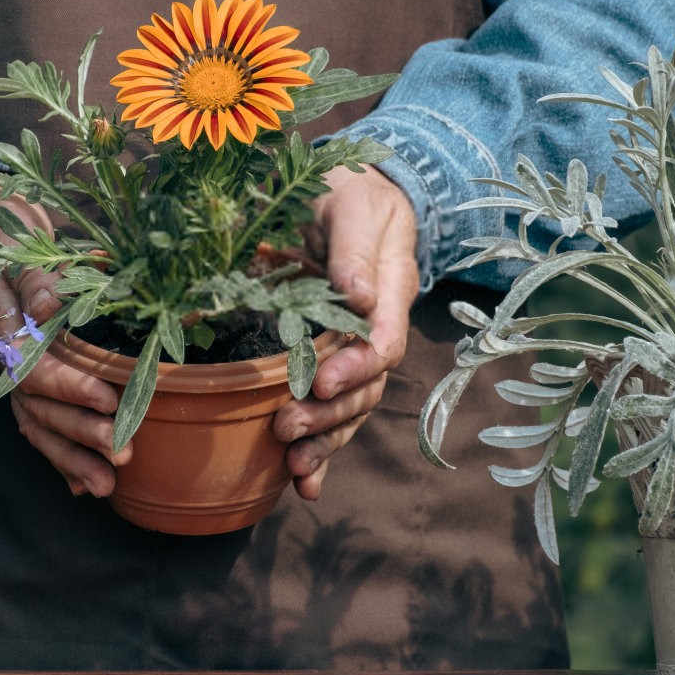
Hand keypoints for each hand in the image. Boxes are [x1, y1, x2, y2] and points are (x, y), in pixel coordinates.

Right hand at [0, 181, 126, 497]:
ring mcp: (10, 370)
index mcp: (3, 322)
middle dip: (79, 433)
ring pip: (34, 422)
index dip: (70, 387)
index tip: (109, 398)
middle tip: (122, 455)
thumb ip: (37, 278)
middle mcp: (3, 353)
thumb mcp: (24, 241)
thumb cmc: (13, 230)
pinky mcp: (21, 380)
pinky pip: (34, 425)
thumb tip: (48, 310)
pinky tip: (79, 487)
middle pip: (36, 405)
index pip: (33, 366)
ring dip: (69, 458)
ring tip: (107, 487)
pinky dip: (56, 457)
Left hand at [273, 165, 418, 500]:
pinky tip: (300, 482)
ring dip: (324, 440)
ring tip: (292, 464)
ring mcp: (355, 347)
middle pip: (367, 387)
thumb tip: (355, 293)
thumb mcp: (351, 204)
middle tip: (286, 426)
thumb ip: (354, 248)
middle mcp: (377, 326)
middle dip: (331, 414)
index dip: (355, 368)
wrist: (349, 191)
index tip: (319, 382)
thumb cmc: (349, 191)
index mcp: (389, 289)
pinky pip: (331, 410)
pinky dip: (319, 449)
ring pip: (352, 409)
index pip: (383, 342)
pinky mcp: (330, 359)